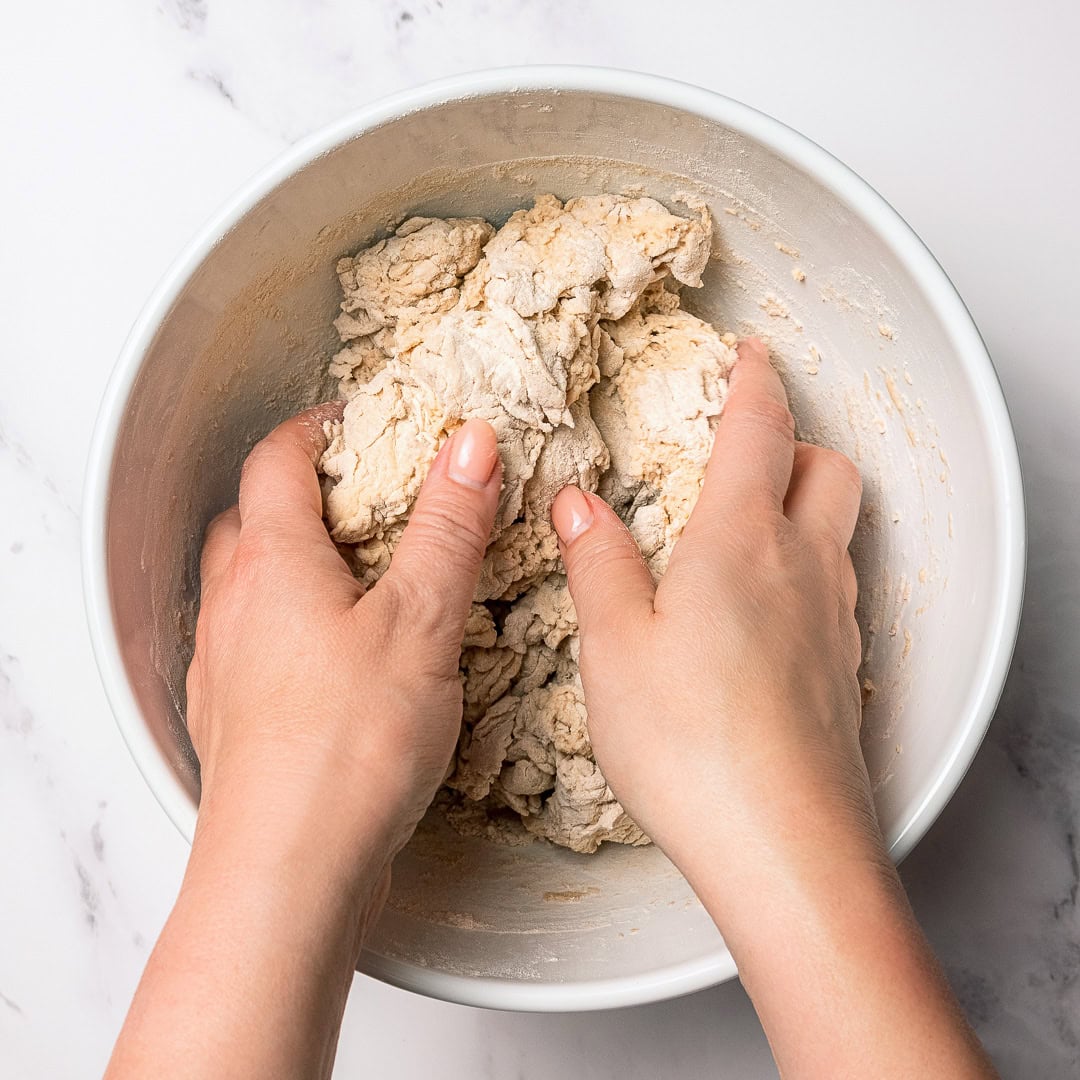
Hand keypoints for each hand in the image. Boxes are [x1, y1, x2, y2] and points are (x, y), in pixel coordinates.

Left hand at [104, 410, 502, 1079]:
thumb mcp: (421, 619)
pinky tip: (342, 659)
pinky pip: (257, 644)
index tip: (363, 422)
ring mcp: (227, 665)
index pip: (278, 459)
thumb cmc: (347, 745)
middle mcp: (233, 605)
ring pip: (253, 584)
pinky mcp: (237, 718)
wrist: (287, 871)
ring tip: (364, 576)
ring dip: (299, 562)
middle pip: (255, 517)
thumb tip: (470, 445)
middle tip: (372, 495)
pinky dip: (294, 626)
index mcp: (272, 561)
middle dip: (309, 493)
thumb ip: (448, 526)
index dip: (319, 429)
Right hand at [552, 337, 869, 887]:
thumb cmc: (690, 742)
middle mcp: (802, 568)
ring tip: (748, 525)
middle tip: (748, 444)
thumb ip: (598, 564)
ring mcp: (834, 621)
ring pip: (839, 530)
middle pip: (829, 469)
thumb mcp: (615, 646)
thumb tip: (578, 505)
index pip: (760, 431)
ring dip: (805, 504)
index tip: (750, 353)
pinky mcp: (844, 672)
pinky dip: (809, 569)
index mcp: (740, 542)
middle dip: (795, 440)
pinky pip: (838, 591)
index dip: (755, 381)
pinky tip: (765, 613)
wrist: (784, 846)